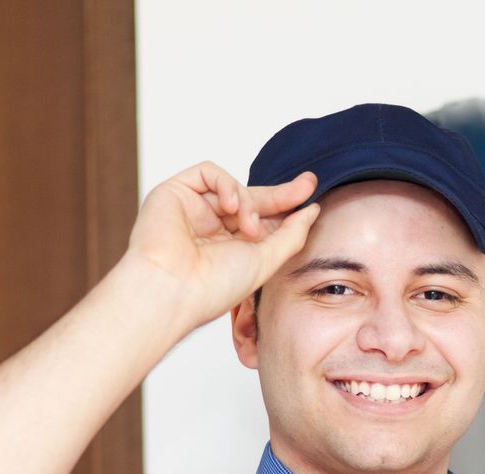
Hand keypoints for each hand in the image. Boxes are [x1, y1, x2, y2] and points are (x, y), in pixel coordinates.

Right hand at [120, 163, 320, 329]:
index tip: (310, 194)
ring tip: (249, 228)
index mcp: (230, 247)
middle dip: (280, 194)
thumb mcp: (266, 261)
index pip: (263, 218)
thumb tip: (311, 210)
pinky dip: (226, 185)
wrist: (173, 289)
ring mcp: (192, 210)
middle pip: (251, 199)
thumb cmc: (214, 286)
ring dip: (249, 203)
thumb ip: (291, 235)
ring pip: (232, 187)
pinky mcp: (174, 193)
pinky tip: (230, 207)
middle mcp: (211, 228)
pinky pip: (208, 173)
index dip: (286, 205)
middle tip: (305, 187)